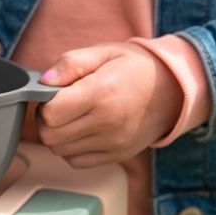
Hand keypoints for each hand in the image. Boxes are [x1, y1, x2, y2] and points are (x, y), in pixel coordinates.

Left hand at [37, 42, 181, 167]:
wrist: (173, 89)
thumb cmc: (133, 68)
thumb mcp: (102, 53)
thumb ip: (70, 64)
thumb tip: (43, 80)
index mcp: (102, 94)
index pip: (50, 114)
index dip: (43, 103)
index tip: (52, 94)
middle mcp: (108, 123)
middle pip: (50, 136)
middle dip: (46, 120)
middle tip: (59, 106)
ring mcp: (114, 143)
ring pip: (59, 150)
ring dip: (58, 135)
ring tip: (73, 117)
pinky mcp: (117, 155)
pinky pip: (76, 161)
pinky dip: (70, 149)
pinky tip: (81, 131)